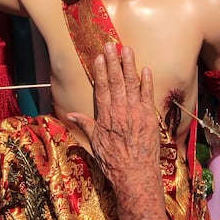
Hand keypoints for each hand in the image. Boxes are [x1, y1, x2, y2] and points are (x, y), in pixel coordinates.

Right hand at [65, 44, 159, 188]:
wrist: (135, 174)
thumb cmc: (113, 161)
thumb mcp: (95, 143)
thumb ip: (85, 125)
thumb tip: (69, 115)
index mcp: (106, 116)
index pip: (102, 88)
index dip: (101, 71)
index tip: (99, 56)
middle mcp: (120, 111)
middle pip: (116, 81)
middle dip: (113, 62)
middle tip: (111, 45)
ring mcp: (136, 112)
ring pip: (132, 84)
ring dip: (129, 65)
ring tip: (127, 50)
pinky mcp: (149, 117)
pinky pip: (148, 95)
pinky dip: (147, 81)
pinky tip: (145, 69)